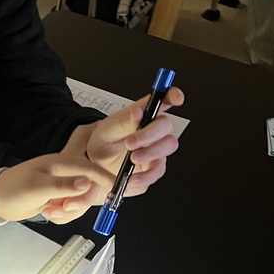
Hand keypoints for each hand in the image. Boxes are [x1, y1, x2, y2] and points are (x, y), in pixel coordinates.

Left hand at [0, 153, 112, 224]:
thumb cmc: (12, 188)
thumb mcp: (38, 187)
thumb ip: (64, 186)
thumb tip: (88, 183)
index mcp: (62, 164)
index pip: (91, 169)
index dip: (105, 179)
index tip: (116, 190)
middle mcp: (65, 174)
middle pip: (89, 189)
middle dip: (79, 203)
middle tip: (62, 208)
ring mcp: (62, 187)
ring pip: (81, 202)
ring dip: (69, 212)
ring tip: (50, 211)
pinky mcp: (59, 198)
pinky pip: (71, 210)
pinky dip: (63, 216)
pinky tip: (48, 213)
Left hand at [64, 86, 183, 197]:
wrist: (96, 168)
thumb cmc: (103, 143)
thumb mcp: (107, 130)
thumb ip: (123, 122)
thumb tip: (137, 113)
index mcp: (143, 115)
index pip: (163, 100)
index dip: (173, 96)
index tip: (176, 98)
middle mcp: (153, 130)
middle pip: (167, 125)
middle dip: (150, 134)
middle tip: (131, 142)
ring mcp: (156, 149)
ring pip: (169, 146)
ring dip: (151, 152)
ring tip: (132, 158)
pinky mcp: (153, 167)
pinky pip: (158, 171)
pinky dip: (146, 175)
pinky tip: (132, 177)